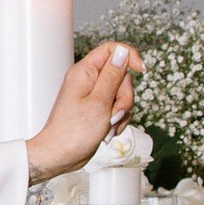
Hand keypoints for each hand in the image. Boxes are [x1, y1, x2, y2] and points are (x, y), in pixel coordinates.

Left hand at [26, 42, 141, 184]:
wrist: (61, 156)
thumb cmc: (73, 132)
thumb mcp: (99, 102)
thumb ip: (112, 76)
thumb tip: (122, 53)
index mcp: (85, 72)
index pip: (112, 49)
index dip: (129, 56)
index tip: (142, 70)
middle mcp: (89, 80)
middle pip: (122, 75)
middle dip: (124, 96)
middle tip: (113, 113)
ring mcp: (94, 95)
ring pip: (122, 94)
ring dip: (121, 112)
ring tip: (107, 126)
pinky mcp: (98, 109)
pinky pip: (118, 108)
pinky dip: (118, 121)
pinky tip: (107, 131)